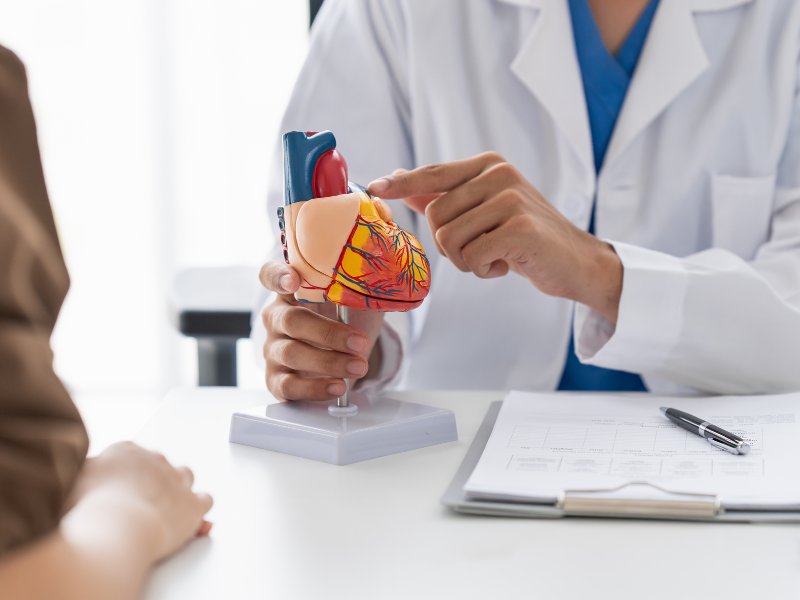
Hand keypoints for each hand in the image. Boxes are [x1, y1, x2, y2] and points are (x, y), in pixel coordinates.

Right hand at [65, 442, 212, 562]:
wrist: (116, 526)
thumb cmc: (89, 508)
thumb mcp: (72, 481)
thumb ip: (84, 471)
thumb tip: (85, 468)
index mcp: (124, 452)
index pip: (130, 454)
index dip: (128, 472)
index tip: (122, 484)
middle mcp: (154, 460)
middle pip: (159, 462)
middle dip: (152, 478)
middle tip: (141, 498)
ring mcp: (176, 480)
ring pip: (185, 474)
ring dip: (178, 487)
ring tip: (167, 504)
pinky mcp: (192, 504)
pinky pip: (205, 499)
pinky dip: (199, 507)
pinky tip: (190, 516)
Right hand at [259, 261, 383, 400]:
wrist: (348, 356)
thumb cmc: (348, 321)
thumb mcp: (356, 300)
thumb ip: (357, 289)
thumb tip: (380, 282)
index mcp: (291, 291)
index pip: (271, 275)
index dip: (278, 276)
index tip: (293, 280)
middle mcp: (276, 318)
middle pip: (291, 321)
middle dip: (329, 333)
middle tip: (360, 342)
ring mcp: (273, 349)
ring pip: (291, 354)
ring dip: (329, 362)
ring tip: (359, 367)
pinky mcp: (276, 379)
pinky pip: (288, 386)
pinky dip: (314, 388)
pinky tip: (337, 386)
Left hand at [368, 152, 622, 323]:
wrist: (576, 261)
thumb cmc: (526, 238)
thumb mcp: (485, 210)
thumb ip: (445, 196)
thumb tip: (400, 184)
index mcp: (488, 165)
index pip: (432, 174)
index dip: (401, 183)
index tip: (375, 187)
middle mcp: (498, 174)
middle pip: (434, 216)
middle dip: (450, 244)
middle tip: (481, 249)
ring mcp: (510, 198)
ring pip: (449, 239)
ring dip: (467, 260)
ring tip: (496, 256)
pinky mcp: (519, 228)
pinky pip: (472, 257)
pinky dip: (483, 270)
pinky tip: (507, 264)